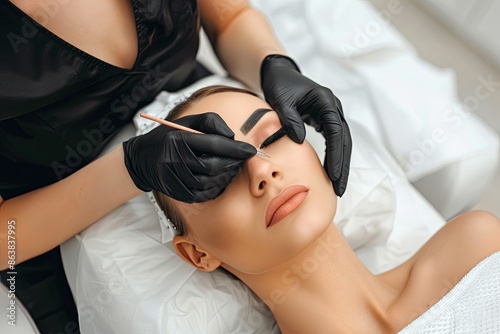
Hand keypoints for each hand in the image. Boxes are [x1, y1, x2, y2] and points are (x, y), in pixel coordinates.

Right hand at [123, 112, 255, 202]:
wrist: (143, 159)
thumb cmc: (171, 137)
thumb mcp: (189, 122)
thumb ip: (212, 123)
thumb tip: (232, 138)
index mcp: (178, 139)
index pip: (213, 144)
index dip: (235, 148)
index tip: (250, 150)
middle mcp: (174, 160)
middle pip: (212, 166)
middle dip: (232, 164)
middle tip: (241, 159)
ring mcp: (174, 179)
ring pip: (209, 182)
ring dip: (226, 176)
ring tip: (231, 168)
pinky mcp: (176, 193)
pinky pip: (203, 195)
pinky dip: (216, 188)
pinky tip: (220, 179)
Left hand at [260, 55, 351, 195]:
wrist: (279, 74)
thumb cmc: (280, 85)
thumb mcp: (281, 101)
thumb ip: (290, 119)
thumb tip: (299, 140)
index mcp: (326, 101)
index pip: (336, 132)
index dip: (336, 155)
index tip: (334, 175)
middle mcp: (333, 108)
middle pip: (344, 140)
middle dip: (343, 165)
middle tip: (339, 188)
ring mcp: (331, 114)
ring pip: (342, 142)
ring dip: (340, 164)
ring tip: (337, 186)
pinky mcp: (325, 120)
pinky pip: (333, 141)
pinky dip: (333, 157)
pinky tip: (330, 172)